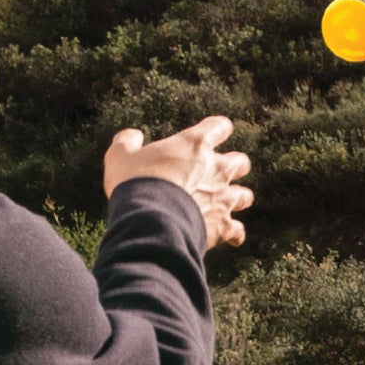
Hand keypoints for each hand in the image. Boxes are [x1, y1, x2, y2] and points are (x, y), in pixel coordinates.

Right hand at [103, 115, 251, 250]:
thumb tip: (132, 136)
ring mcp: (224, 198)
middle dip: (233, 167)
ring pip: (244, 196)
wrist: (150, 221)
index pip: (219, 127)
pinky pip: (238, 231)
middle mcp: (217, 169)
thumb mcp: (119, 156)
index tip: (210, 135)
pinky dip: (234, 234)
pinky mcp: (224, 226)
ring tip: (224, 204)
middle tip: (217, 173)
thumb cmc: (135, 183)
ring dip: (236, 198)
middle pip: (240, 162)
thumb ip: (127, 142)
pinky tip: (229, 237)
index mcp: (195, 145)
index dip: (216, 130)